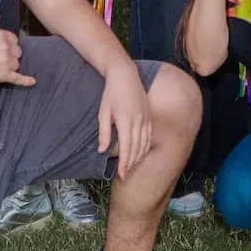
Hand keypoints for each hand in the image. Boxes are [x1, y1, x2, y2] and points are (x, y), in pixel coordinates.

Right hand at [0, 4, 36, 87]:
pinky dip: (25, 81)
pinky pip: (18, 78)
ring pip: (16, 64)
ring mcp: (6, 62)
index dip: (7, 45)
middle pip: (17, 52)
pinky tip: (32, 82)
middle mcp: (7, 48)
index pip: (14, 41)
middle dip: (9, 55)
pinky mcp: (3, 76)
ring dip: (9, 66)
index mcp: (2, 35)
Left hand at [97, 61, 152, 178]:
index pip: (126, 146)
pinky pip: (149, 135)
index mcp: (125, 119)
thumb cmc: (111, 93)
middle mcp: (138, 119)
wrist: (125, 75)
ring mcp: (145, 117)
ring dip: (139, 156)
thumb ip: (103, 132)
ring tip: (132, 167)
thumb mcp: (103, 112)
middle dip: (132, 163)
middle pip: (137, 147)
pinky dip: (146, 146)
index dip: (124, 162)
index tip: (122, 174)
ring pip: (145, 142)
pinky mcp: (148, 115)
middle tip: (125, 175)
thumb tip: (102, 150)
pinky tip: (141, 153)